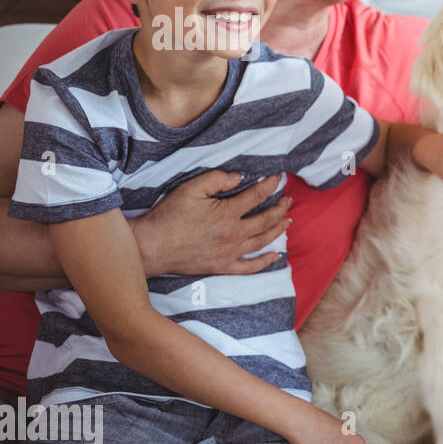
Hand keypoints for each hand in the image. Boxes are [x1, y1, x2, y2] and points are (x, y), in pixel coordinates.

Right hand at [130, 169, 289, 276]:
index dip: (271, 185)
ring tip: (288, 221)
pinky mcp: (222, 266)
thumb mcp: (190, 188)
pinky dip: (265, 262)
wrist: (152, 246)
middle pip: (266, 220)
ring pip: (262, 241)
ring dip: (278, 230)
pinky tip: (275, 256)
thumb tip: (240, 177)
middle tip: (288, 200)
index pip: (257, 196)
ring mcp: (230, 252)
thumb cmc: (169, 215)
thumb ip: (217, 179)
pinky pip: (249, 267)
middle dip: (280, 208)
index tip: (279, 178)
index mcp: (228, 213)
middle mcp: (234, 234)